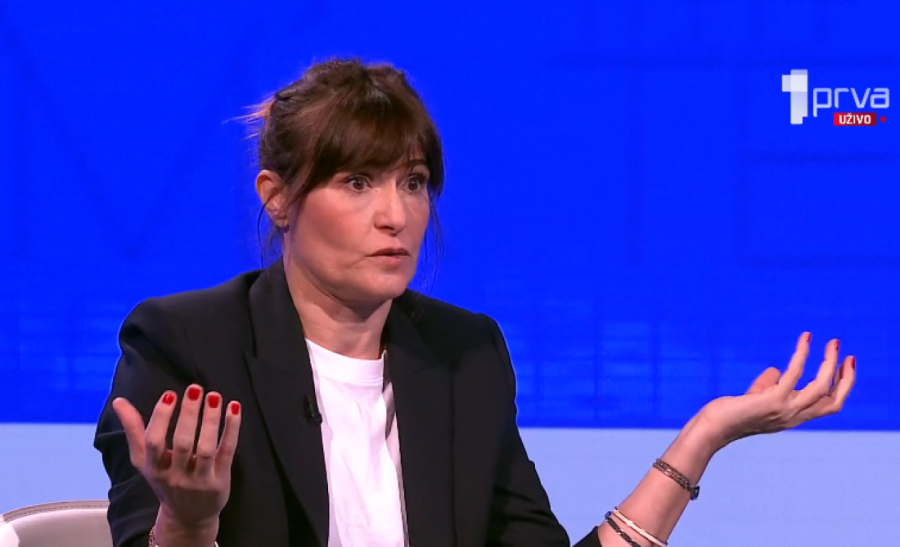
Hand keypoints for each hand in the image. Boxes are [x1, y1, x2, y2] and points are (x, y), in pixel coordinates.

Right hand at [112, 385, 241, 529]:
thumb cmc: (165, 480)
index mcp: (154, 468)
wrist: (189, 516)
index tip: (170, 394)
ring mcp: (199, 480)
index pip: (154, 442)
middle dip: (188, 414)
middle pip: (182, 443)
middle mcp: (175, 476)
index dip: (161, 418)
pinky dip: (231, 429)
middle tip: (195, 388)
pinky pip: (227, 451)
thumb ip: (134, 430)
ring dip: (211, 420)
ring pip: (205, 448)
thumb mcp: (144, 461)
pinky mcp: (220, 480)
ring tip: (213, 396)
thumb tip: (119, 401)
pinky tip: (234, 407)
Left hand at [696, 333, 854, 449]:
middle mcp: (794, 416)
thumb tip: (776, 370)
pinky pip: (794, 374)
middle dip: (845, 377)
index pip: (829, 406)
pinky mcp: (772, 401)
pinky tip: (805, 339)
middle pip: (833, 400)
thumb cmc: (730, 412)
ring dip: (831, 363)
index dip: (841, 387)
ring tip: (833, 342)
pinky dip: (802, 354)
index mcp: (793, 417)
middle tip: (847, 354)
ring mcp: (785, 410)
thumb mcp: (757, 398)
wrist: (712, 428)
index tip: (845, 366)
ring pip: (821, 387)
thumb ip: (769, 385)